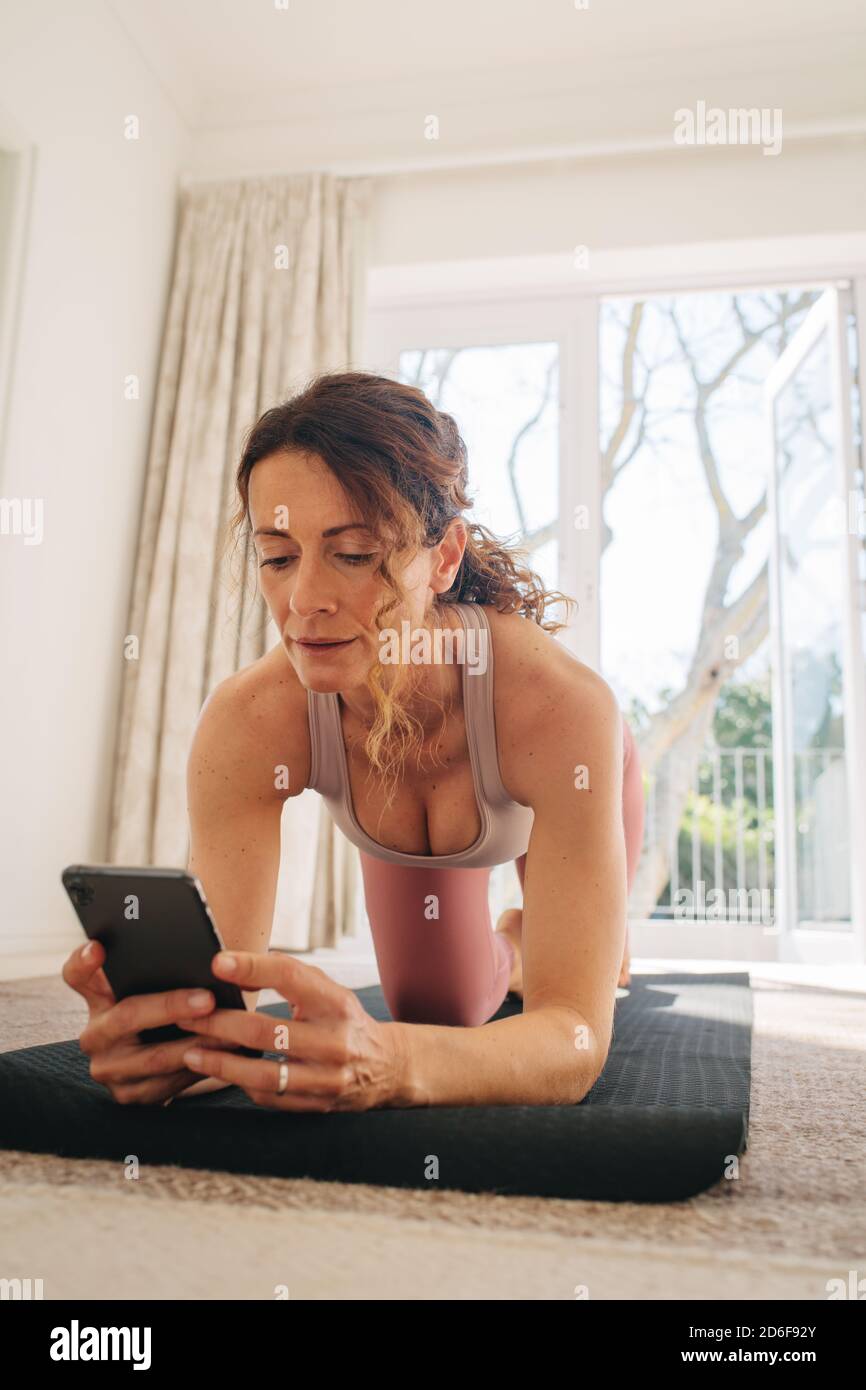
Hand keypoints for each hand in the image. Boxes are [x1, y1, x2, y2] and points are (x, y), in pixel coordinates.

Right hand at [61, 939, 241, 1105]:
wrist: (161, 1066)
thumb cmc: (163, 1013)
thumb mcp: (152, 989)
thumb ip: (161, 971)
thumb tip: (207, 956)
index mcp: (97, 998)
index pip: (77, 975)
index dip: (84, 961)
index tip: (98, 947)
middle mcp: (95, 1034)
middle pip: (128, 1014)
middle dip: (172, 1006)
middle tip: (208, 998)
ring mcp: (108, 1068)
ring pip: (155, 1057)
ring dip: (198, 1043)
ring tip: (231, 1031)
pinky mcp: (128, 1095)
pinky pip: (168, 1084)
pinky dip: (201, 1068)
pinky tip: (226, 1056)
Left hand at [175, 950, 406, 1111]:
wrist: (387, 1066)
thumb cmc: (343, 1020)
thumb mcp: (326, 991)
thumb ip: (285, 977)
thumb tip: (231, 966)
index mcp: (336, 1002)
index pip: (291, 977)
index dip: (253, 967)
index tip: (218, 963)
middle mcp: (335, 1040)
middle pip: (265, 1030)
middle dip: (217, 1022)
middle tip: (185, 1015)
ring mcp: (327, 1078)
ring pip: (262, 1073)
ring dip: (220, 1062)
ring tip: (190, 1052)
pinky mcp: (317, 1105)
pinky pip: (268, 1096)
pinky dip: (240, 1082)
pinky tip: (221, 1071)